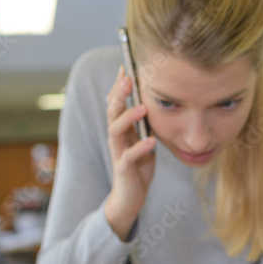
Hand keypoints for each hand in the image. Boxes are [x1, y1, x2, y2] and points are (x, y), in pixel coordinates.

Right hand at [104, 65, 155, 240]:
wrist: (130, 198)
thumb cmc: (137, 166)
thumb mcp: (141, 139)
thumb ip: (142, 122)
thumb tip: (149, 99)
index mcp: (120, 129)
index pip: (115, 102)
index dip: (119, 85)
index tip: (125, 66)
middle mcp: (115, 138)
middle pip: (112, 111)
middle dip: (119, 94)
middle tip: (129, 79)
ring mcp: (118, 153)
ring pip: (115, 131)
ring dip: (128, 117)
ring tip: (142, 107)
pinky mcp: (124, 170)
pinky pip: (129, 157)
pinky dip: (140, 148)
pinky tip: (151, 141)